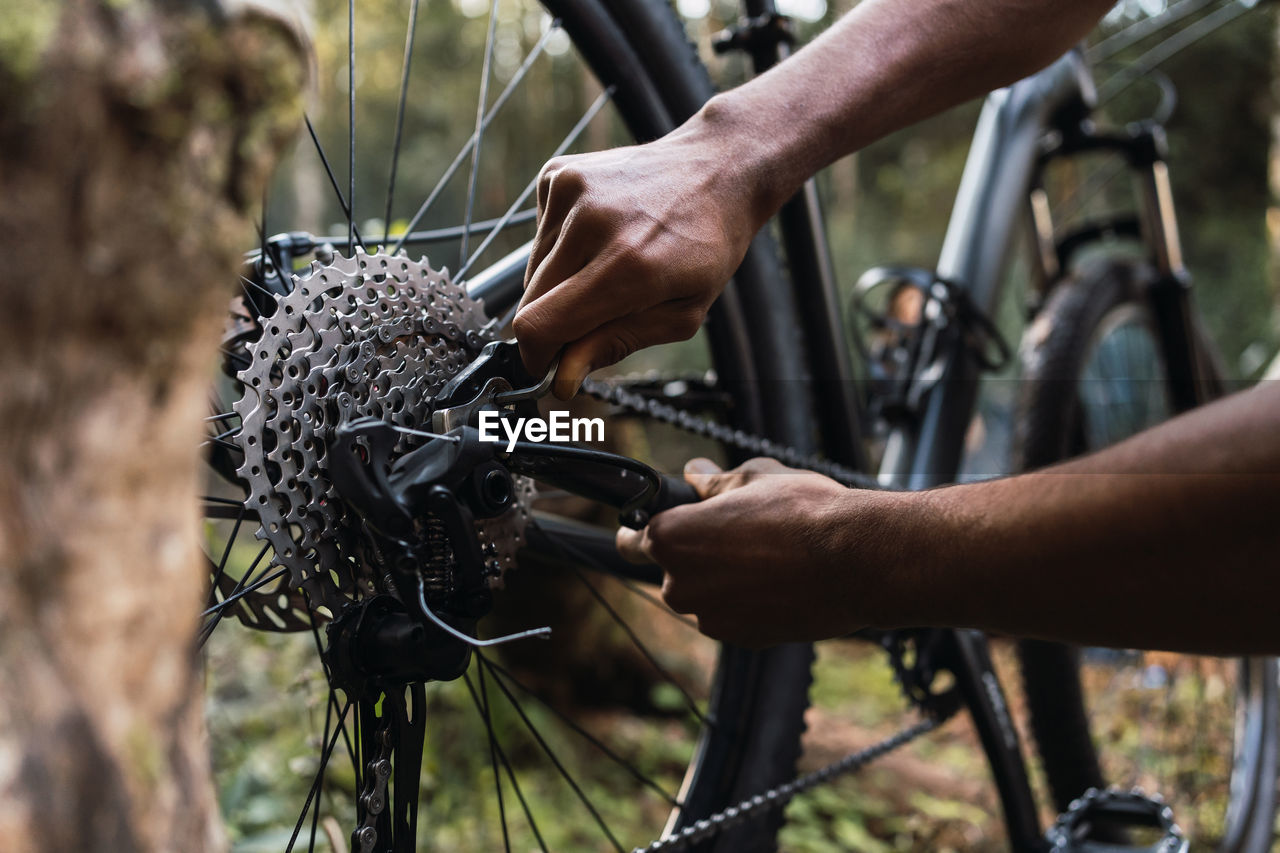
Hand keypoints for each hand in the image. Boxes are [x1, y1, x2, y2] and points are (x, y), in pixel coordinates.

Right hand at [513, 115, 763, 398]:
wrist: (717, 170)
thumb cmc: (706, 247)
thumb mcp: (681, 313)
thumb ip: (615, 344)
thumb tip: (561, 376)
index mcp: (630, 265)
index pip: (541, 325)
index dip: (536, 357)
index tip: (547, 366)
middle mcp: (593, 222)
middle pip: (530, 303)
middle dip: (553, 323)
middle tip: (593, 317)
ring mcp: (571, 191)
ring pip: (532, 272)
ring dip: (559, 284)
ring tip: (608, 264)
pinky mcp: (558, 174)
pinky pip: (538, 238)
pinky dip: (561, 249)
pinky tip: (600, 235)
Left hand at [616, 457, 895, 646]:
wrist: (855, 560)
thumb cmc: (803, 512)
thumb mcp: (754, 478)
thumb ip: (714, 481)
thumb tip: (696, 473)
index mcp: (672, 538)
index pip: (630, 541)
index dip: (641, 532)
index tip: (656, 527)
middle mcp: (680, 584)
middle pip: (672, 570)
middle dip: (695, 555)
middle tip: (738, 534)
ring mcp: (710, 617)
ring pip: (705, 595)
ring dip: (723, 580)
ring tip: (768, 555)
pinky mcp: (740, 638)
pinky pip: (732, 615)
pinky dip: (747, 602)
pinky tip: (780, 581)